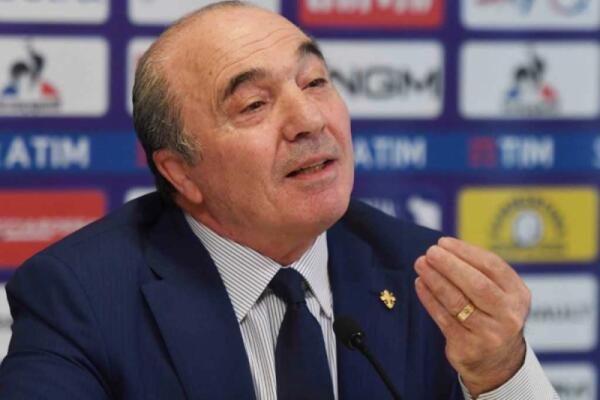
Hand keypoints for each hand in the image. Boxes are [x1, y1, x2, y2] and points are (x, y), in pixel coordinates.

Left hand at [414, 237, 529, 396]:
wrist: (497, 362)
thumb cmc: (492, 315)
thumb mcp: (500, 294)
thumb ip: (480, 272)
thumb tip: (445, 247)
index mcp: (518, 295)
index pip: (493, 267)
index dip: (466, 252)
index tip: (443, 242)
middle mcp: (508, 315)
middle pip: (476, 284)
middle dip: (450, 265)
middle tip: (430, 252)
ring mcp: (489, 334)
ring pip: (457, 301)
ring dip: (435, 280)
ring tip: (420, 265)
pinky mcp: (468, 347)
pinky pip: (444, 318)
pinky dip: (429, 299)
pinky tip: (420, 284)